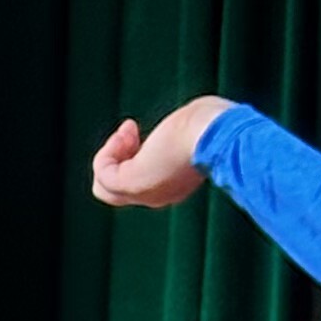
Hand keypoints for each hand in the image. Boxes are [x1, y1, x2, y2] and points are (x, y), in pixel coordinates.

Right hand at [93, 99, 228, 208]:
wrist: (218, 134)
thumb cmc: (213, 124)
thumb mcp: (193, 131)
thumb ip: (180, 136)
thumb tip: (177, 128)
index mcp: (175, 187)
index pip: (139, 184)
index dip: (131, 157)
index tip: (140, 133)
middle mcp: (158, 196)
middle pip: (118, 190)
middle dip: (118, 157)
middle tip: (130, 130)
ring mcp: (144, 193)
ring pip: (105, 185)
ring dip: (110, 153)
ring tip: (127, 130)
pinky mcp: (132, 183)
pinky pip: (103, 175)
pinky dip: (106, 153)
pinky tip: (125, 133)